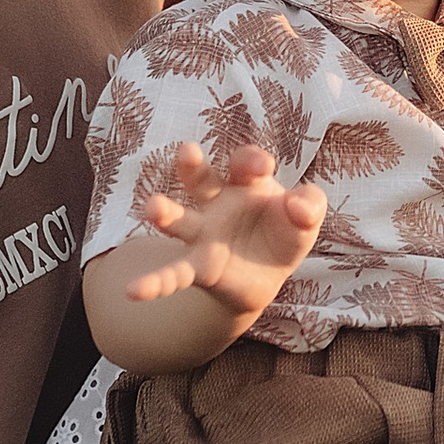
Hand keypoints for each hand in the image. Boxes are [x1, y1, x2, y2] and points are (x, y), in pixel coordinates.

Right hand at [124, 140, 325, 334]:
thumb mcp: (305, 218)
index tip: (264, 167)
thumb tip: (297, 203)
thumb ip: (309, 205)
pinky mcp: (198, 267)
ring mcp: (203, 234)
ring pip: (180, 220)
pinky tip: (133, 292)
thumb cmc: (283, 234)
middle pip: (201, 180)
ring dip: (166, 213)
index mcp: (245, 183)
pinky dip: (154, 284)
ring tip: (152, 208)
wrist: (266, 276)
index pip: (244, 163)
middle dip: (193, 166)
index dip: (252, 160)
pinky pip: (173, 274)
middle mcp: (217, 203)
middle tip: (186, 151)